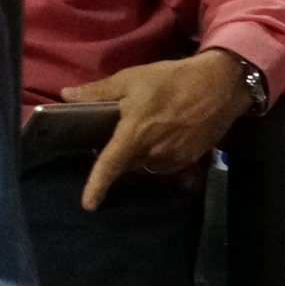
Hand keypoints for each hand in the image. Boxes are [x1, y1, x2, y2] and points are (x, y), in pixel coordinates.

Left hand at [60, 48, 252, 208]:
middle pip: (128, 164)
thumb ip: (97, 92)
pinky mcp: (191, 159)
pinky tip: (165, 133)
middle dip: (120, 154)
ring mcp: (174, 159)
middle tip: (122, 130)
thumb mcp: (130, 79)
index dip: (97, 186)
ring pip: (147, 165)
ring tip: (147, 128)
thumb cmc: (170, 80)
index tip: (88, 205)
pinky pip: (167, 163)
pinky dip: (160, 153)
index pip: (110, 166)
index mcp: (134, 135)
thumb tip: (65, 96)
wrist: (219, 85)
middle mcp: (153, 153)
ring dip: (141, 153)